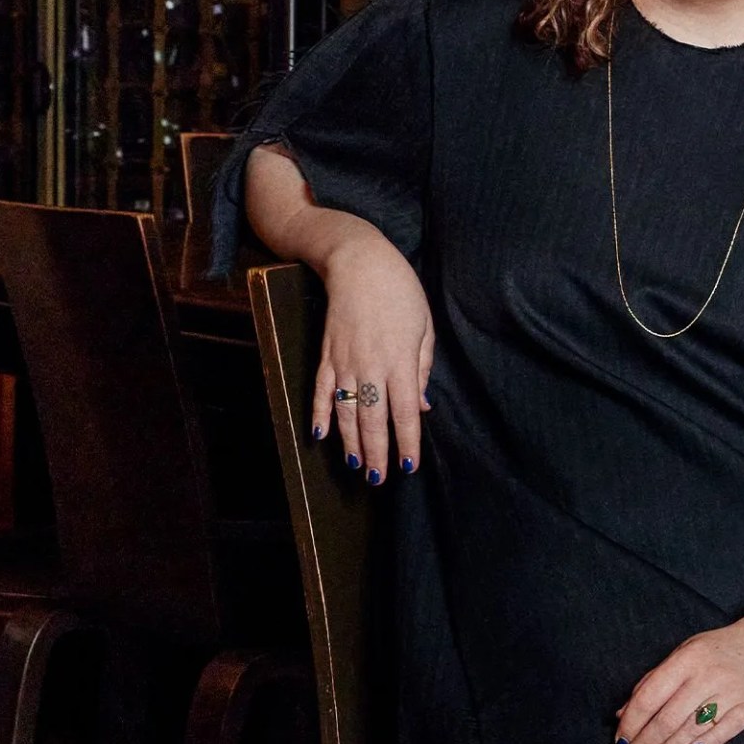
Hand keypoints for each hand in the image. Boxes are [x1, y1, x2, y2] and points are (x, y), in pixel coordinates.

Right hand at [314, 226, 435, 484]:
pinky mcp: (325, 354)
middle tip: (379, 480)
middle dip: (377, 452)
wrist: (359, 262)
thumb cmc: (401, 292)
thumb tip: (420, 406)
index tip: (409, 467)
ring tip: (357, 467)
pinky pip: (320, 390)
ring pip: (345, 411)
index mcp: (401, 361)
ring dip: (350, 442)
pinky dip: (319, 414)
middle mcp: (371, 366)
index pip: (404, 413)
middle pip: (372, 419)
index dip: (406, 442)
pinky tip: (320, 435)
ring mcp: (344, 361)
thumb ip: (422, 370)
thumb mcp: (424, 328)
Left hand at [614, 616, 743, 743]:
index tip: (620, 740)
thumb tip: (624, 713)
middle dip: (645, 743)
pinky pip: (724, 732)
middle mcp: (707, 676)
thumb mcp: (686, 652)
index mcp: (687, 660)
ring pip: (691, 730)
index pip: (650, 697)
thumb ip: (655, 679)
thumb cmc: (723, 648)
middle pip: (667, 719)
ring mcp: (731, 693)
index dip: (631, 722)